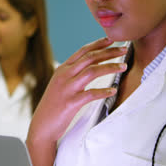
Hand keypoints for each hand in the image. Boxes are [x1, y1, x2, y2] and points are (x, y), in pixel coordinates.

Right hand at [26, 37, 126, 165]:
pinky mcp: (70, 103)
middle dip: (108, 52)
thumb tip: (90, 65)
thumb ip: (72, 74)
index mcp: (62, 69)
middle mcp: (64, 75)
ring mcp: (67, 88)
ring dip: (110, 67)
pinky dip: (103, 91)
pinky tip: (113, 90)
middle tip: (123, 49)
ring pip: (92, 71)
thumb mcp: (61, 84)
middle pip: (89, 58)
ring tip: (123, 67)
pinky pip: (90, 94)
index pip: (82, 51)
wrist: (42, 125)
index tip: (111, 40)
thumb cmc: (54, 105)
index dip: (98, 44)